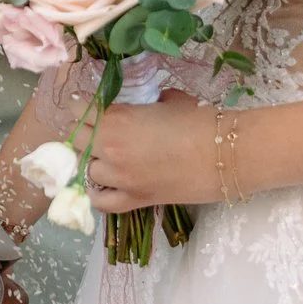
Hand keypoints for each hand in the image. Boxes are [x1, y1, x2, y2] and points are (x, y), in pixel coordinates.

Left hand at [82, 89, 218, 213]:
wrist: (227, 154)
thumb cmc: (200, 120)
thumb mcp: (168, 101)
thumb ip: (145, 104)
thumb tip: (144, 106)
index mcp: (116, 118)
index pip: (78, 111)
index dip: (80, 108)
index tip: (85, 107)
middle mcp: (111, 148)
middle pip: (75, 141)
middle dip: (83, 135)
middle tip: (96, 132)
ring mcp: (121, 177)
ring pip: (87, 171)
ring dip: (95, 163)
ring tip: (109, 158)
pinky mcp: (136, 200)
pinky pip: (102, 202)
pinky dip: (99, 195)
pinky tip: (106, 187)